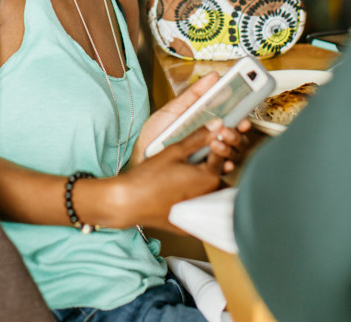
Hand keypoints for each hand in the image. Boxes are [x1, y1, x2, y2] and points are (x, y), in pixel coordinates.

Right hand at [115, 122, 243, 231]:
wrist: (129, 202)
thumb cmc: (150, 176)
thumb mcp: (175, 151)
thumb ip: (198, 138)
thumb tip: (217, 124)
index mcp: (209, 178)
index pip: (221, 157)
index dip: (214, 147)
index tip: (204, 143)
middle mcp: (210, 198)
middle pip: (219, 177)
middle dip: (212, 166)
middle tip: (194, 160)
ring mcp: (200, 214)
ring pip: (212, 194)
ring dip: (207, 184)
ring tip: (186, 176)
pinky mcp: (191, 225)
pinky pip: (201, 210)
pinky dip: (198, 200)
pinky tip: (181, 193)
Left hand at [128, 72, 249, 170]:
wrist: (139, 156)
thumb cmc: (156, 133)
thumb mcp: (174, 108)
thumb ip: (194, 94)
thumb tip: (214, 76)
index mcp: (207, 123)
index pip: (233, 121)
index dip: (243, 118)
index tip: (243, 117)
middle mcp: (211, 140)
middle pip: (237, 138)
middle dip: (236, 134)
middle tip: (225, 129)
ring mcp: (208, 157)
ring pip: (233, 154)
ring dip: (230, 148)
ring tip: (215, 143)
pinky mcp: (202, 174)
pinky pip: (221, 173)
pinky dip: (224, 166)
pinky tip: (219, 162)